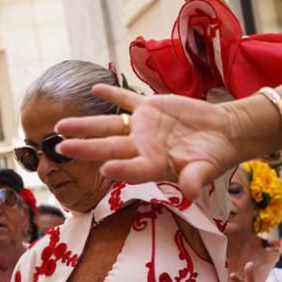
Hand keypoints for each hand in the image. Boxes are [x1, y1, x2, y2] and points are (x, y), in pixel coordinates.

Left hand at [56, 85, 237, 198]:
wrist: (221, 133)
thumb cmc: (214, 156)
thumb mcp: (208, 168)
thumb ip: (195, 178)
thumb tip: (191, 192)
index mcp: (154, 166)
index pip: (134, 170)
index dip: (121, 170)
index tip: (105, 169)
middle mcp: (141, 148)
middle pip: (109, 148)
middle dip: (85, 148)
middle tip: (60, 147)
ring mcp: (142, 128)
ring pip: (109, 125)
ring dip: (85, 124)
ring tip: (61, 125)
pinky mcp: (149, 108)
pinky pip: (126, 99)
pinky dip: (112, 93)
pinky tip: (93, 89)